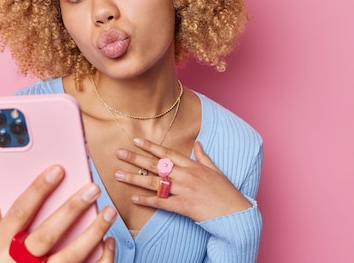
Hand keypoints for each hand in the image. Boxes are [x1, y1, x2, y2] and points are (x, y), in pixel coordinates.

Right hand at [0, 165, 116, 262]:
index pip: (19, 212)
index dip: (38, 189)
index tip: (58, 169)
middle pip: (47, 234)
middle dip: (71, 209)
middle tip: (93, 188)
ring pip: (70, 257)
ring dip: (93, 233)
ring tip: (109, 212)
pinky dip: (101, 259)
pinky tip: (109, 241)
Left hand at [114, 138, 251, 221]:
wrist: (235, 213)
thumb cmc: (226, 191)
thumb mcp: (216, 170)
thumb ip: (204, 156)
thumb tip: (197, 143)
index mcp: (193, 165)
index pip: (167, 152)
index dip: (151, 146)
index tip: (136, 140)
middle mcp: (186, 175)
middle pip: (156, 165)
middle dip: (136, 158)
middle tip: (118, 153)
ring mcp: (184, 190)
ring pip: (155, 183)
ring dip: (135, 178)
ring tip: (118, 175)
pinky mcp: (183, 206)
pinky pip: (161, 202)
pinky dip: (146, 200)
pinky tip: (133, 198)